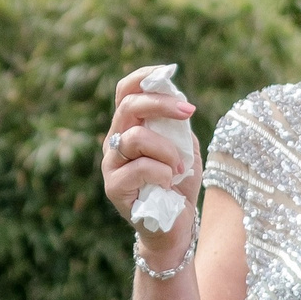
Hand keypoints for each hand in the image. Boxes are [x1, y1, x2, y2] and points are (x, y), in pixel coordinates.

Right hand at [99, 67, 197, 254]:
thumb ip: (177, 125)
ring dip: (167, 149)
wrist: (176, 227)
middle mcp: (114, 141)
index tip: (167, 72)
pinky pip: (141, 167)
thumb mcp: (184, 148)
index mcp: (129, 127)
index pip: (125, 91)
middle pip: (128, 105)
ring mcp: (111, 164)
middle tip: (189, 111)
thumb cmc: (179, 185)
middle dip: (162, 103)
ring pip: (136, 137)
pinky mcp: (114, 187)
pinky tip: (168, 184)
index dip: (142, 76)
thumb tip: (177, 99)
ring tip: (178, 167)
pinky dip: (164, 172)